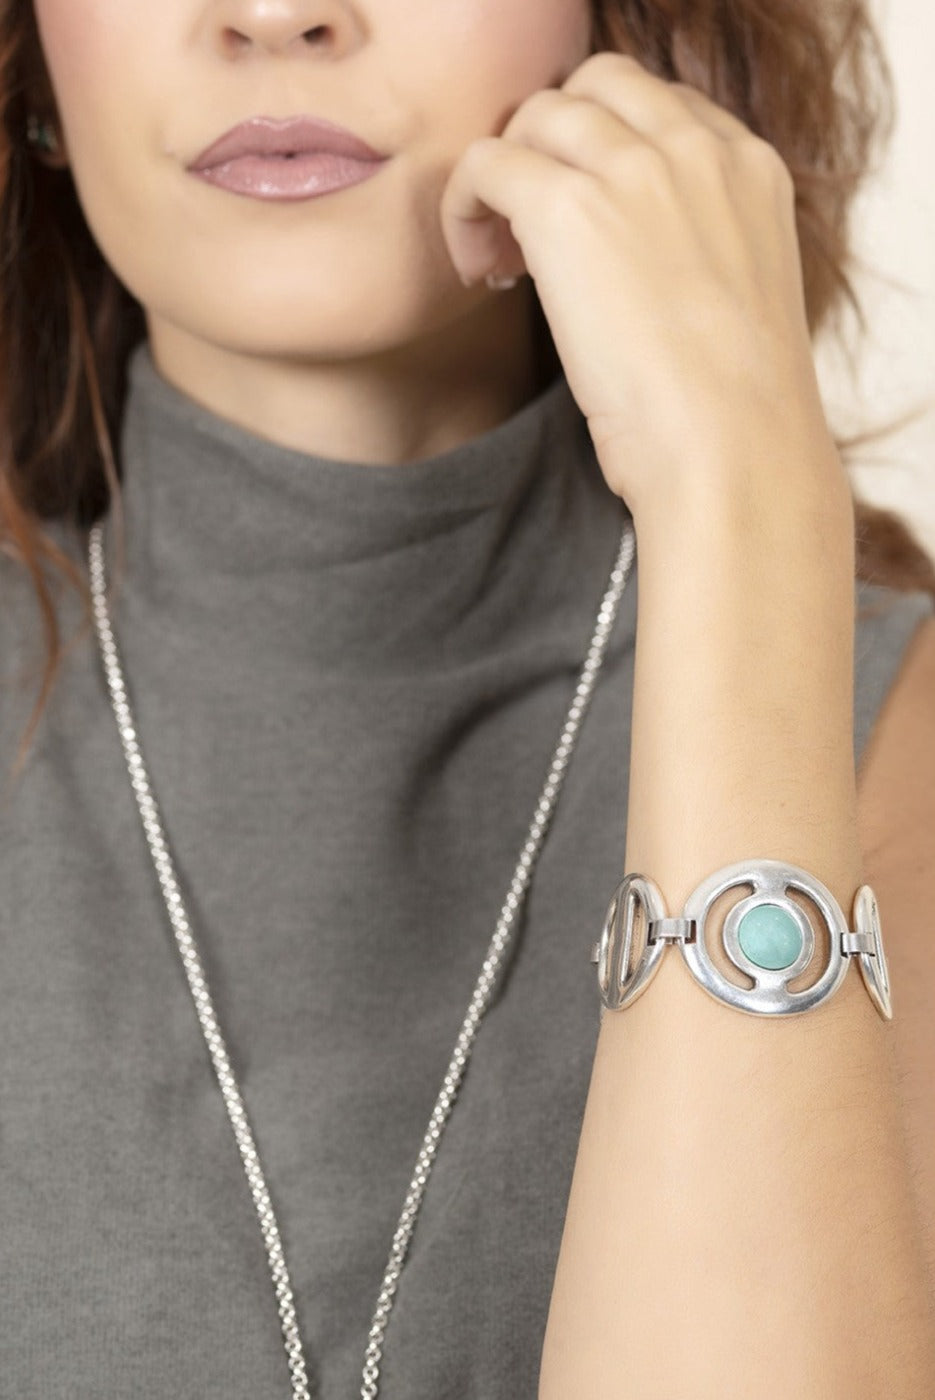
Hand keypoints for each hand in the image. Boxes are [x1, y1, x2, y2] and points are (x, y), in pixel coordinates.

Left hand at [440, 52, 838, 516]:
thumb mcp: (739, 308)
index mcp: (750, 169)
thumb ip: (698, 255)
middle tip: (533, 228)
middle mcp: (696, 150)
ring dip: (505, 178)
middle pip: (595, 87)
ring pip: (534, 116)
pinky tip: (478, 271)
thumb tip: (634, 271)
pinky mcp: (567, 206)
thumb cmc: (735, 417)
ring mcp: (632, 169)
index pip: (660, 108)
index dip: (607, 153)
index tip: (589, 223)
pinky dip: (464, 208)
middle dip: (553, 144)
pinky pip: (484, 162)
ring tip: (501, 258)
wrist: (731, 450)